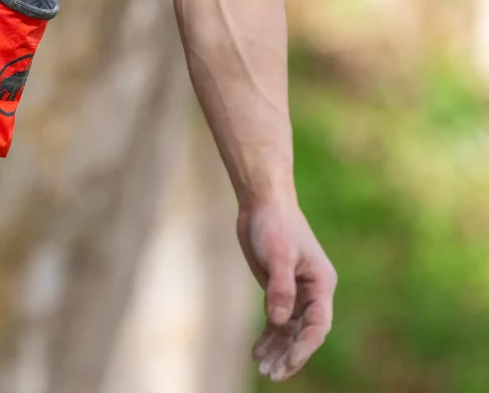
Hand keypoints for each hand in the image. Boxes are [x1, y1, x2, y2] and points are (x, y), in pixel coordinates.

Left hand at [238, 193, 337, 381]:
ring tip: (264, 369)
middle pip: (304, 332)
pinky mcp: (278, 290)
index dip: (304, 346)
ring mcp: (295, 292)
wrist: (263, 204)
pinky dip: (269, 336)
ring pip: (290, 330)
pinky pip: (277, 321)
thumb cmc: (274, 225)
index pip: (317, 325)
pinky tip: (258, 352)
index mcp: (321, 284)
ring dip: (279, 349)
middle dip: (290, 354)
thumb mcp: (278, 256)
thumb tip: (280, 321)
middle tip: (273, 374)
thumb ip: (280, 288)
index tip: (288, 360)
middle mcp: (312, 292)